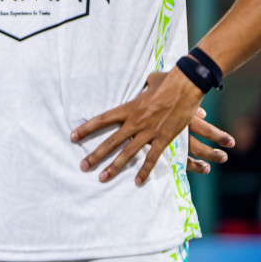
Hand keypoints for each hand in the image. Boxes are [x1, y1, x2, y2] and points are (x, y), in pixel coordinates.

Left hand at [71, 69, 232, 184]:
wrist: (187, 85)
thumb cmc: (168, 80)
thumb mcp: (149, 81)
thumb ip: (142, 88)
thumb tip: (144, 83)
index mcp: (129, 108)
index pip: (102, 120)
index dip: (86, 129)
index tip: (73, 137)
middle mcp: (135, 121)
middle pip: (111, 141)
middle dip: (96, 155)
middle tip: (83, 166)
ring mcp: (149, 131)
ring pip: (128, 153)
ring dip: (115, 167)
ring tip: (103, 178)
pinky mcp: (164, 138)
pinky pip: (152, 157)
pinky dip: (145, 170)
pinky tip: (137, 181)